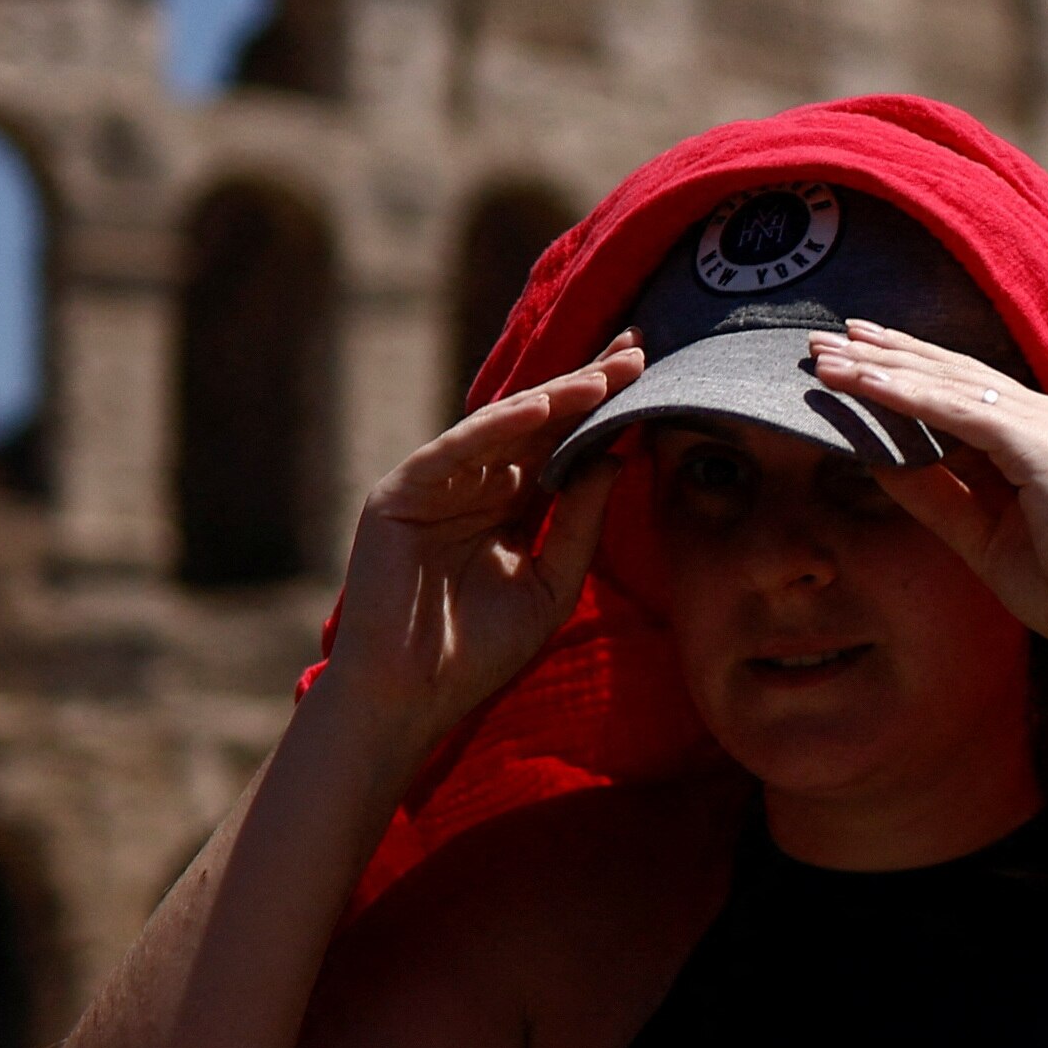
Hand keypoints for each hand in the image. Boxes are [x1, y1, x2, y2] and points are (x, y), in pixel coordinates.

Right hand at [322, 337, 638, 757]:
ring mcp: (433, 487)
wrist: (411, 698)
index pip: (561, 446)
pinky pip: (453, 451)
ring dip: (552, 400)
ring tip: (604, 377)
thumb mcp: (551, 584)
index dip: (600, 411)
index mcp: (507, 507)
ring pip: (500, 430)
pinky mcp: (399, 495)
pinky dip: (495, 428)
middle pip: (536, 425)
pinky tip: (542, 406)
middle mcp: (471, 486)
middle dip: (585, 386)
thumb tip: (617, 457)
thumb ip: (581, 523)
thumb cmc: (478, 654)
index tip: (647, 375)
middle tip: (636, 349)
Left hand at [806, 321, 1047, 671]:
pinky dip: (910, 397)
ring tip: (826, 357)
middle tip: (820, 339)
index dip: (904, 366)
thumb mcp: (980, 535)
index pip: (962, 387)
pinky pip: (962, 413)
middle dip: (883, 352)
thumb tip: (875, 461)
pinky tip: (866, 385)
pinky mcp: (1043, 447)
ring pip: (951, 384)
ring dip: (883, 367)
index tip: (851, 353)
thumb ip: (934, 494)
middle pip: (952, 372)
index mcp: (1042, 432)